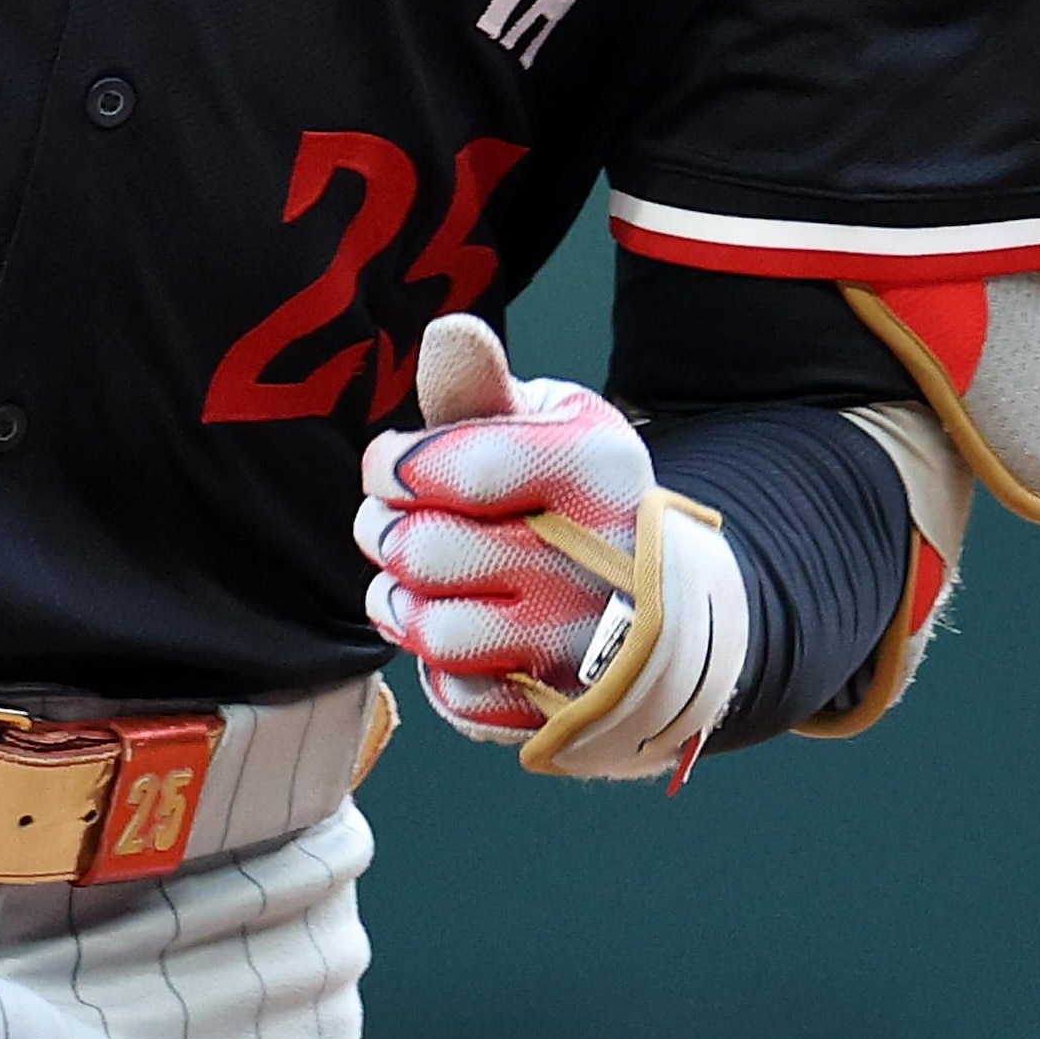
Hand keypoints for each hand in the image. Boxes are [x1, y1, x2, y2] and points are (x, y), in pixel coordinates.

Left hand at [355, 314, 744, 779]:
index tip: (394, 466)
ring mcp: (581, 645)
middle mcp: (598, 560)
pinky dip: (435, 662)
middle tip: (395, 520)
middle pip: (425, 549)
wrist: (656, 603)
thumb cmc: (574, 495)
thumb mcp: (548, 424)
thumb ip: (483, 389)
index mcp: (599, 468)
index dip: (394, 466)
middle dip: (383, 530)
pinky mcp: (556, 708)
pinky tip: (456, 626)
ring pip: (431, 630)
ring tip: (413, 574)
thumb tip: (447, 331)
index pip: (453, 466)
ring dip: (398, 599)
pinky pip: (452, 693)